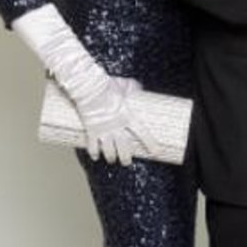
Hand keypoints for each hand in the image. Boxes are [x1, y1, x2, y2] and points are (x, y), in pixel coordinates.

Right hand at [11, 6, 156, 165]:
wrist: (89, 88)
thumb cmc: (106, 85)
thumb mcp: (124, 85)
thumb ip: (133, 87)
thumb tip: (138, 86)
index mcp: (127, 117)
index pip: (143, 133)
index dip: (150, 144)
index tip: (156, 152)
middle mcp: (117, 127)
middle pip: (125, 149)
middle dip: (126, 158)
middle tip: (126, 162)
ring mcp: (104, 131)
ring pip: (109, 152)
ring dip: (111, 158)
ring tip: (112, 160)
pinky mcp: (91, 131)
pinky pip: (93, 147)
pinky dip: (94, 153)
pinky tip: (96, 157)